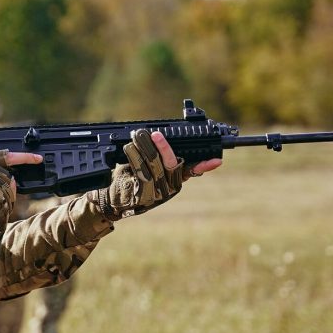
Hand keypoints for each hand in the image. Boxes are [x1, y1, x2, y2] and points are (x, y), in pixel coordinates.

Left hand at [88, 130, 218, 219]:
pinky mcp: (143, 196)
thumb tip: (157, 133)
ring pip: (155, 167)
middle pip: (172, 164)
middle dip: (163, 147)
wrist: (115, 199)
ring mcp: (158, 193)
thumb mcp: (149, 165)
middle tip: (155, 133)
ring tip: (137, 135)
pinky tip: (129, 148)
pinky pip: (141, 173)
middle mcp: (170, 188)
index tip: (217, 161)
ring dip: (145, 148)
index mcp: (176, 179)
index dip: (205, 165)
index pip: (193, 170)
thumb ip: (159, 154)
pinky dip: (135, 158)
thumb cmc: (133, 178)